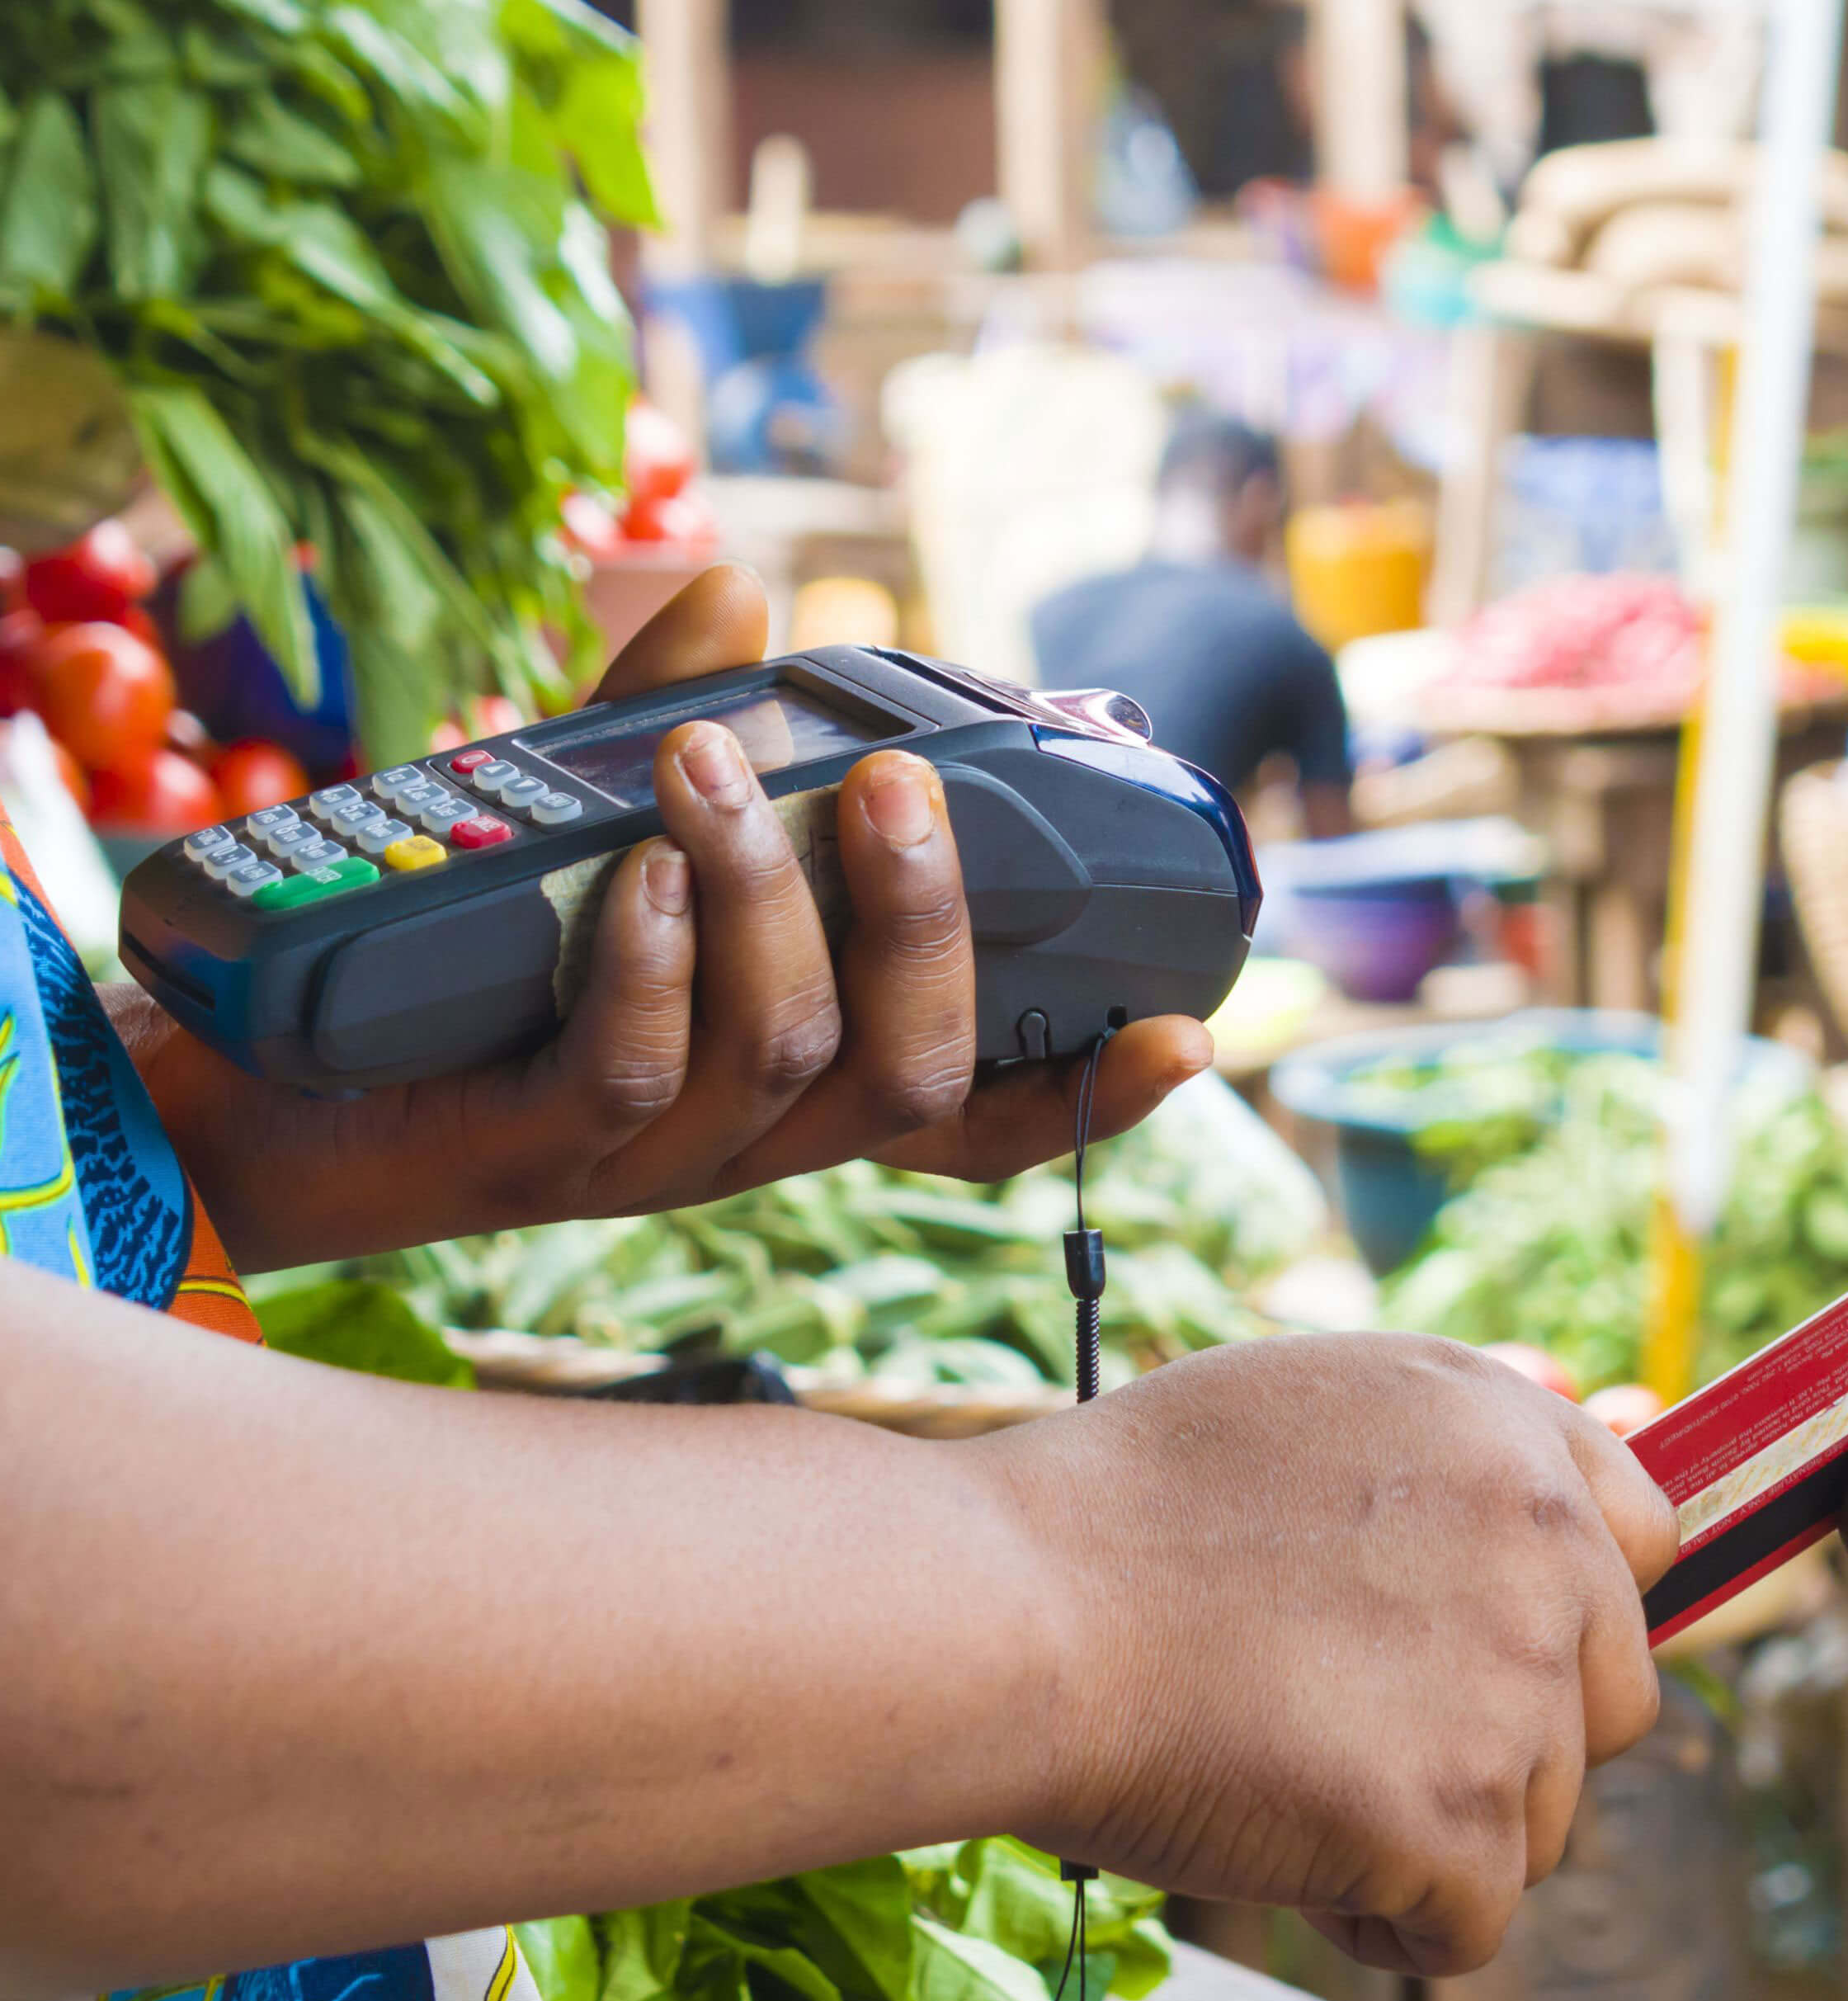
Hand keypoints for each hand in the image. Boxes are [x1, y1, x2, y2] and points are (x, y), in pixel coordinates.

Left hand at [119, 566, 1212, 1269]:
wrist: (255, 1087)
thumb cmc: (445, 958)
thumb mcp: (583, 826)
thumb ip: (674, 720)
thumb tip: (751, 585)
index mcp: (787, 1078)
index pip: (970, 1116)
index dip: (1084, 1089)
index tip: (1182, 1024)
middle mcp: (745, 1137)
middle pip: (911, 1079)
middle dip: (929, 926)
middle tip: (896, 784)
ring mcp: (645, 1157)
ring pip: (785, 1060)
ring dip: (773, 899)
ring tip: (710, 764)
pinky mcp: (529, 1152)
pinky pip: (633, 1068)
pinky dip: (654, 958)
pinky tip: (638, 867)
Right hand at [992, 1332, 1680, 1975]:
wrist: (1022, 1608)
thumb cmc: (1128, 1508)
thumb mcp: (1311, 1399)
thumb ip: (1458, 1435)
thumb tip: (1591, 1406)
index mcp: (1508, 1432)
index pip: (1644, 1534)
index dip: (1569, 1602)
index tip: (1487, 1642)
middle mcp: (1546, 1546)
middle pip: (1611, 1697)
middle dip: (1511, 1731)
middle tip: (1360, 1720)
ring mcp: (1516, 1689)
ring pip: (1540, 1820)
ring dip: (1435, 1824)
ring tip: (1287, 1766)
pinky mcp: (1463, 1824)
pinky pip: (1467, 1920)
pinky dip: (1380, 1913)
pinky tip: (1278, 1842)